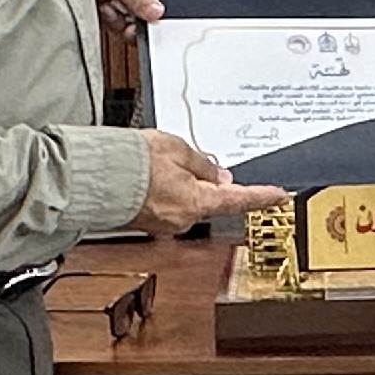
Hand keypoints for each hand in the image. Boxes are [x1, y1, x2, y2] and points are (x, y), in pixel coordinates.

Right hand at [136, 129, 283, 235]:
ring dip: (180, 184)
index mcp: (197, 202)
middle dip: (205, 181)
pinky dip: (163, 191)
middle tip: (187, 160)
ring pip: (186, 202)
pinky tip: (149, 176)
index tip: (280, 196)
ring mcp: (163, 225)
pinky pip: (166, 205)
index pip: (239, 200)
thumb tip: (219, 176)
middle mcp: (183, 219)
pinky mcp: (147, 223)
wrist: (94, 177)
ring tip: (158, 164)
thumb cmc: (132, 162)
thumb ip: (203, 165)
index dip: (262, 197)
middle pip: (209, 200)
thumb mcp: (178, 149)